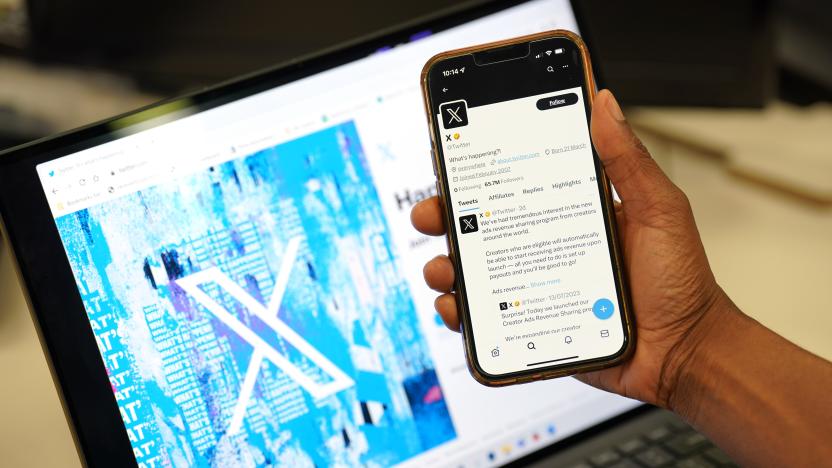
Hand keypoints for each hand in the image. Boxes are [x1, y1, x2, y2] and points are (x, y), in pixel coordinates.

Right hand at [410, 89, 732, 408]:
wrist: (685, 353)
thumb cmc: (680, 282)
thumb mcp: (659, 210)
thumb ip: (629, 161)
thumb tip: (605, 104)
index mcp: (570, 213)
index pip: (515, 185)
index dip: (478, 174)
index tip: (453, 160)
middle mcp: (546, 247)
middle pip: (482, 227)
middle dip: (445, 218)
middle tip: (432, 215)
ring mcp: (536, 287)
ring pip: (475, 273)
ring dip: (446, 266)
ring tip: (444, 269)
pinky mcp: (533, 324)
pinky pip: (486, 320)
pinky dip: (462, 315)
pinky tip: (458, 309)